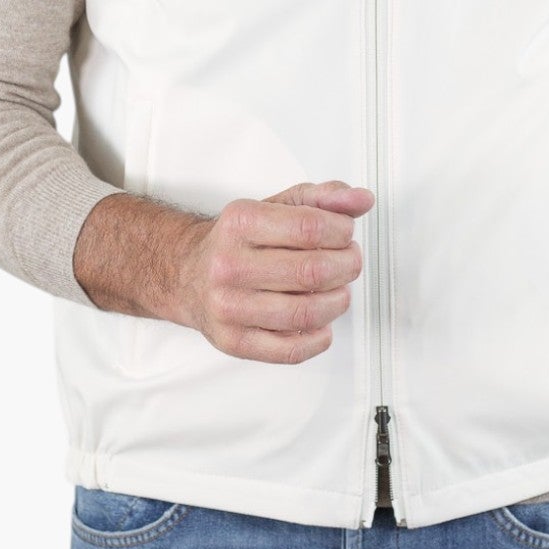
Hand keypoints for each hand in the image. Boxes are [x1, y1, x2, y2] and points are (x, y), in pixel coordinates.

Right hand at [180, 180, 372, 362]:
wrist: (188, 275)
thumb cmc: (238, 242)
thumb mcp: (277, 207)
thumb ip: (323, 198)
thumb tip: (360, 200)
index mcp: (240, 223)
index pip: (310, 227)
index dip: (342, 232)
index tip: (345, 234)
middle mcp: (229, 265)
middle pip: (312, 272)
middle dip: (346, 266)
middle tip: (348, 261)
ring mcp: (229, 306)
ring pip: (307, 313)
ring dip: (338, 301)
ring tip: (337, 290)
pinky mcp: (234, 341)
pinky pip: (291, 350)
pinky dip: (319, 338)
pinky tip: (322, 323)